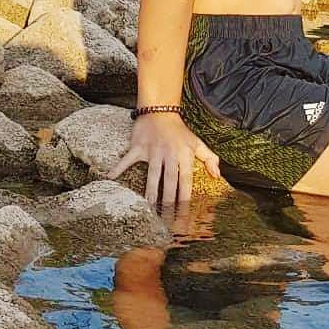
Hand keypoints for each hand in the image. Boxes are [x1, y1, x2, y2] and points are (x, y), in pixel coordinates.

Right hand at [106, 111, 221, 211]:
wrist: (160, 111)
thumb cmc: (179, 131)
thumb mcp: (196, 143)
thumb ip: (209, 158)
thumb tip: (217, 175)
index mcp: (183, 156)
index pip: (186, 180)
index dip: (185, 198)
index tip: (184, 214)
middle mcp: (169, 154)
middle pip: (169, 181)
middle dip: (169, 200)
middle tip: (167, 218)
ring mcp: (153, 151)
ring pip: (152, 174)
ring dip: (150, 191)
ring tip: (148, 207)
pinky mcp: (138, 147)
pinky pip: (128, 159)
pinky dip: (118, 167)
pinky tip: (110, 178)